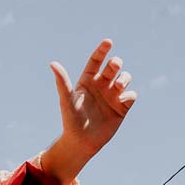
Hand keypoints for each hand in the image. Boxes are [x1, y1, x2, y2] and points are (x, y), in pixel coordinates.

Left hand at [40, 39, 136, 184]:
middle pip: (113, 67)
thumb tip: (52, 63)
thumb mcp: (66, 99)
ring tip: (118, 86)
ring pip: (124, 78)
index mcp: (88, 80)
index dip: (102, 50)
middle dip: (116, 63)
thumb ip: (62, 81)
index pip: (96, 60)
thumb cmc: (71, 120)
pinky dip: (129, 95)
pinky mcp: (122, 107)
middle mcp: (101, 85)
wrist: (82, 142)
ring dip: (124, 78)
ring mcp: (112, 95)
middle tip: (114, 66)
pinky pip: (131, 95)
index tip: (108, 42)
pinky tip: (122, 100)